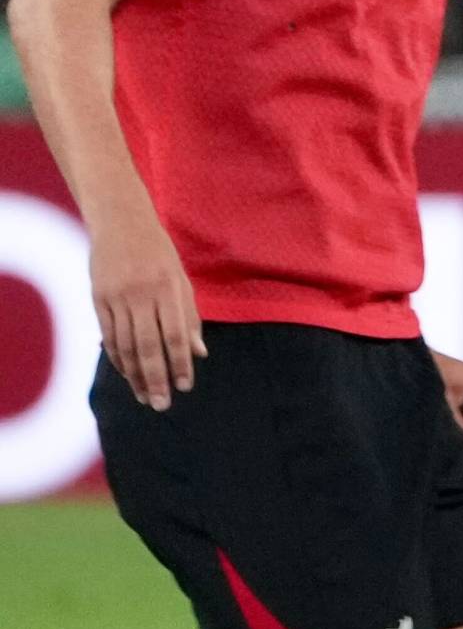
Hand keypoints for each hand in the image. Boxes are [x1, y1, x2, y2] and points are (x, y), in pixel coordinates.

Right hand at [87, 204, 200, 410]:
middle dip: (155, 378)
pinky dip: (117, 357)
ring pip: (124, 345)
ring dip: (134, 375)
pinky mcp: (97, 298)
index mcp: (167, 290)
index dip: (179, 364)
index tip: (185, 387)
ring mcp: (115, 297)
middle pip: (147, 346)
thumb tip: (199, 354)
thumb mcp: (182, 280)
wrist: (120, 223)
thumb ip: (190, 318)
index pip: (174, 335)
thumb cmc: (160, 254)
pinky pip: (108, 335)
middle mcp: (140, 295)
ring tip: (144, 396)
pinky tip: (126, 374)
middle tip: (161, 404)